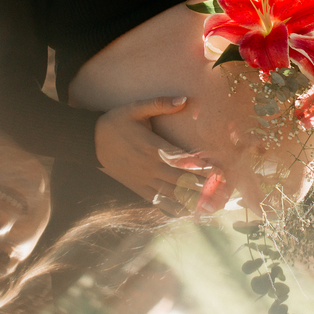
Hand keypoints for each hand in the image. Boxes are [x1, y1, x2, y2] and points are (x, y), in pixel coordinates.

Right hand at [94, 96, 224, 212]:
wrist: (90, 143)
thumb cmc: (116, 122)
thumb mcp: (135, 108)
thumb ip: (159, 104)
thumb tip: (184, 99)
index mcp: (153, 147)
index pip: (182, 160)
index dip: (202, 167)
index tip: (220, 171)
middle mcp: (151, 167)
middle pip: (182, 181)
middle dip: (204, 187)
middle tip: (223, 193)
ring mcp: (144, 180)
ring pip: (172, 194)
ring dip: (193, 201)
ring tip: (212, 208)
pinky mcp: (138, 189)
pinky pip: (158, 202)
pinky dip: (174, 208)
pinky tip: (188, 214)